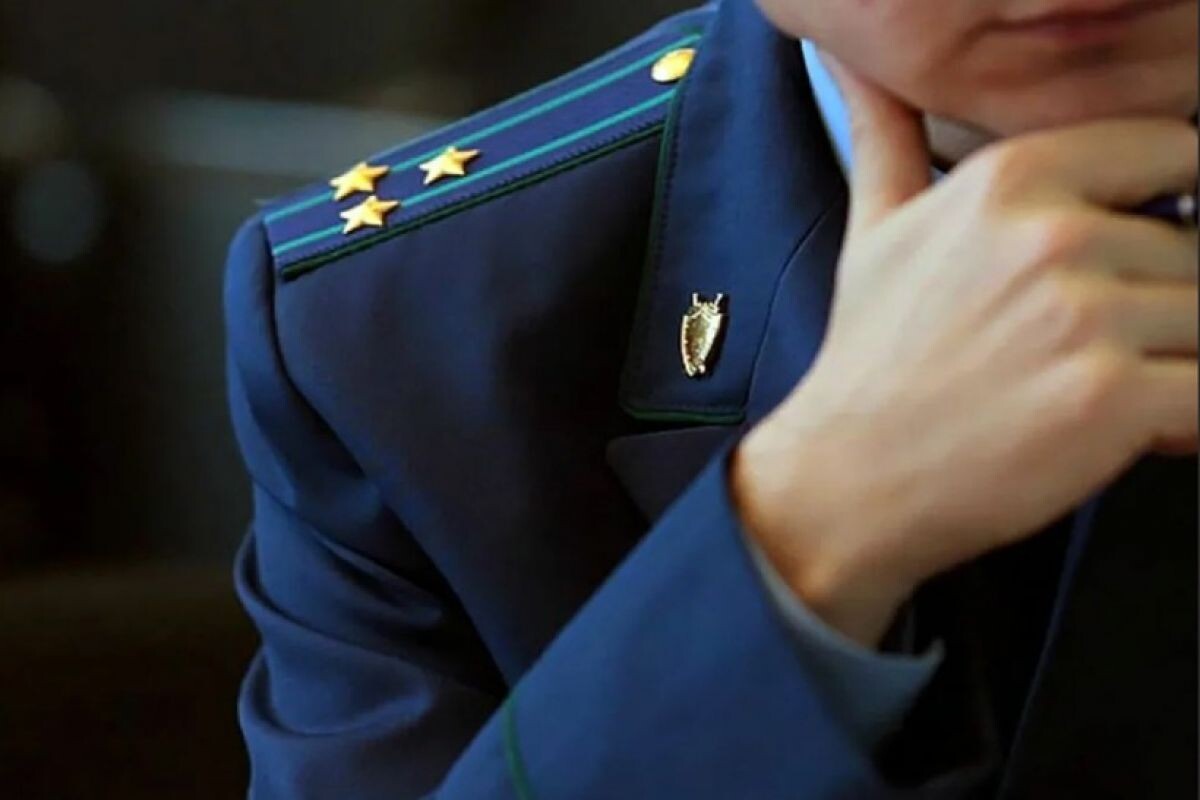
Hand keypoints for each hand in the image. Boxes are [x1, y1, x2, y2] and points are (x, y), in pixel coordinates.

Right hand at [732, 58, 1197, 647]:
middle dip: (1155, 303)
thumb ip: (887, 131)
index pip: (1172, 151)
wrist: (849, 476)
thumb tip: (842, 56)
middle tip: (1079, 347)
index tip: (1125, 259)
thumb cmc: (871, 358)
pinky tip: (1122, 426)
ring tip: (1093, 386)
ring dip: (1172, 360)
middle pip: (1195, 249)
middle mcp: (1056, 235)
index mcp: (1011, 177)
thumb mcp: (874, 229)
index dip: (1161, 210)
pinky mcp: (1116, 400)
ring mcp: (1089, 317)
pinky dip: (1185, 415)